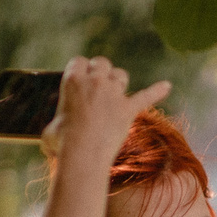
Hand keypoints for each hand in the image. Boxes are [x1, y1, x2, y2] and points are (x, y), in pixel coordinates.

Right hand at [42, 56, 169, 169]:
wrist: (83, 155)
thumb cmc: (62, 143)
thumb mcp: (49, 127)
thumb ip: (56, 120)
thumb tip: (53, 133)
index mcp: (72, 80)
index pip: (78, 61)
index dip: (80, 69)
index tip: (81, 79)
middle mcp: (95, 81)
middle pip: (102, 63)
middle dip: (101, 71)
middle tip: (98, 86)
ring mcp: (113, 94)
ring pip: (121, 75)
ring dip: (118, 81)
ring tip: (115, 93)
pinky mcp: (128, 110)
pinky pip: (146, 96)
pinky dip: (157, 91)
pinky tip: (167, 86)